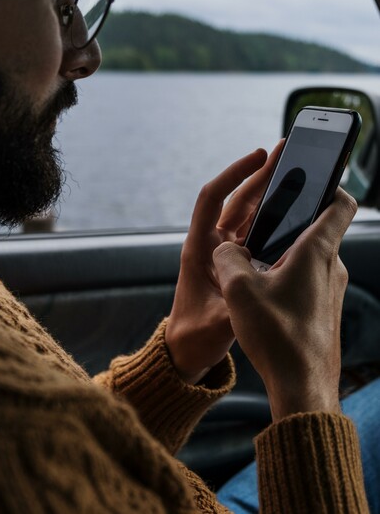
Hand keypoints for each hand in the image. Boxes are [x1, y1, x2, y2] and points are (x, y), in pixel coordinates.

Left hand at [165, 144, 282, 383]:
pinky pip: (254, 230)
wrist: (186, 348)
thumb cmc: (193, 335)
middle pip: (235, 199)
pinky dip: (271, 217)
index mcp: (199, 249)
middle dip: (258, 174)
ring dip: (267, 191)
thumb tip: (262, 291)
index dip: (233, 174)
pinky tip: (291, 209)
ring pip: (247, 212)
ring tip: (292, 171)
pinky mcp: (235, 261)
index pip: (212, 199)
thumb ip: (238, 307)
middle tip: (284, 152)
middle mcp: (211, 243)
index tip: (258, 156)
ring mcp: (223, 251)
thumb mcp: (217, 323)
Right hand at [213, 188, 356, 420]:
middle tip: (262, 221)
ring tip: (257, 260)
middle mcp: (331, 267)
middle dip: (291, 220)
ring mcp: (331, 290)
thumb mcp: (239, 291)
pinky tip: (265, 292)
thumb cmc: (277, 337)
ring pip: (311, 256)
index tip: (308, 180)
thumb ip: (228, 258)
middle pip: (320, 228)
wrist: (303, 388)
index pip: (341, 203)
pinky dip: (289, 275)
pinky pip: (310, 280)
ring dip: (286, 252)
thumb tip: (226, 247)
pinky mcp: (325, 309)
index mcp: (317, 252)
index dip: (328, 184)